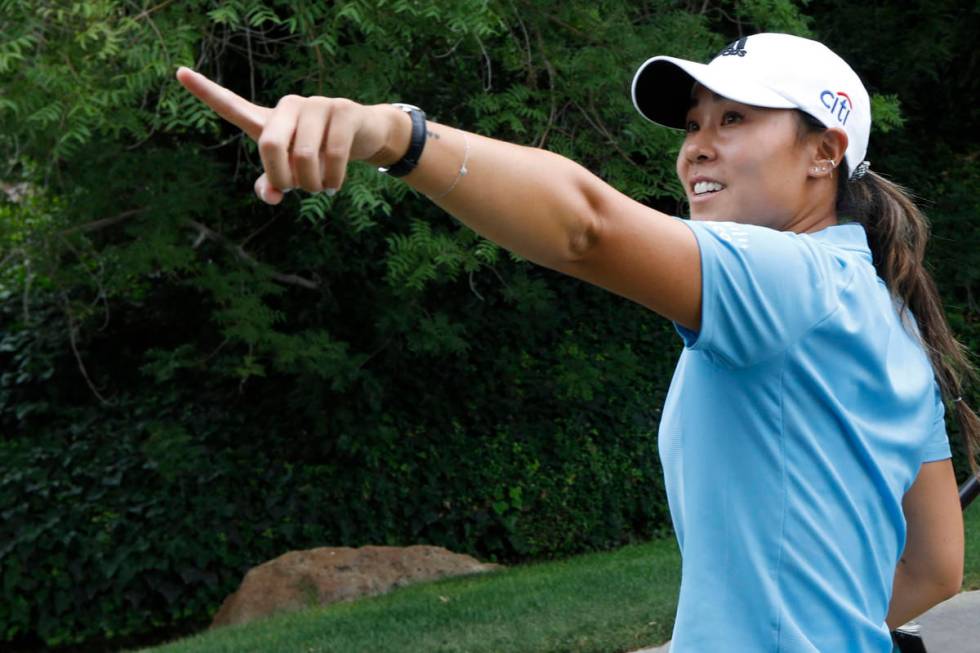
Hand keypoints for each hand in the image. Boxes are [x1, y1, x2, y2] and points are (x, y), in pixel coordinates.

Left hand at [175, 67, 393, 204]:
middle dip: (285, 178)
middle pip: (270, 145)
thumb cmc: (320, 155)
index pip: (232, 105)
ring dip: (314, 183)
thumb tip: (270, 196)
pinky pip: (334, 153)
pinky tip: (335, 184)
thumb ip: (273, 184)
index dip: (206, 92)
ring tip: (322, 187)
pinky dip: (334, 179)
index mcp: (268, 121)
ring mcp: (316, 104)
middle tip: (297, 191)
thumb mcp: (293, 172)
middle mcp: (288, 106)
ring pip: (306, 155)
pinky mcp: (343, 110)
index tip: (179, 73)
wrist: (364, 136)